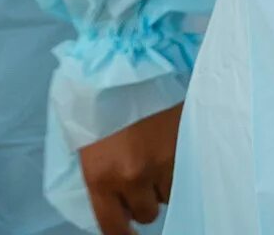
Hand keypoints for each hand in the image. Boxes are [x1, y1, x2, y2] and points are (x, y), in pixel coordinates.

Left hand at [78, 104, 181, 234]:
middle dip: (144, 199)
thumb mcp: (87, 139)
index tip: (128, 234)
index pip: (112, 228)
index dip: (122, 234)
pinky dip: (180, 164)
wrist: (128, 56)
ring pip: (169, 194)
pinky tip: (171, 142)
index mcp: (100, 174)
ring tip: (156, 150)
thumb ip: (99, 175)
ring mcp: (162, 164)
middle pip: (146, 213)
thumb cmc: (101, 95)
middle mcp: (131, 175)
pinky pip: (186, 174)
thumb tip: (109, 202)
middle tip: (141, 172)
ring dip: (163, 181)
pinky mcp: (186, 149)